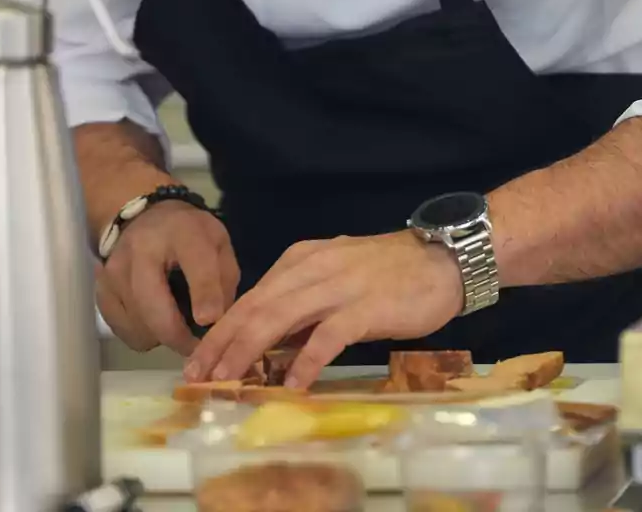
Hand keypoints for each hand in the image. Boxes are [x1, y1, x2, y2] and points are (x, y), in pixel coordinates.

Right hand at [96, 201, 238, 355]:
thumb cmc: (189, 235)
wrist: (143, 219)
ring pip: (137, 325)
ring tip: (176, 326)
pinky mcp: (101, 291)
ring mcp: (114, 272)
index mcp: (182, 233)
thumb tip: (219, 324)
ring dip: (161, 337)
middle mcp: (140, 250)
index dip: (204, 295)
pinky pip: (123, 331)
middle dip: (177, 335)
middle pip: (153, 305)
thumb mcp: (218, 244)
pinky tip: (154, 322)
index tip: (210, 321)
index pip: (195, 265)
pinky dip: (142, 335)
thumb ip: (224, 281)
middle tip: (196, 347)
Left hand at [185, 231, 463, 386]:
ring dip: (248, 351)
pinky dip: (306, 360)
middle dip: (221, 344)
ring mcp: (338, 286)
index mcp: (300, 261)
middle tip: (199, 377)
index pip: (250, 298)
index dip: (219, 331)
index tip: (198, 361)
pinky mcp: (365, 307)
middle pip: (255, 308)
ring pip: (279, 318)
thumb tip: (269, 345)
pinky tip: (292, 384)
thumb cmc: (390, 273)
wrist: (443, 259)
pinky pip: (327, 336)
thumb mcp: (335, 279)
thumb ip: (303, 306)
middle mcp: (312, 269)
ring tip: (228, 380)